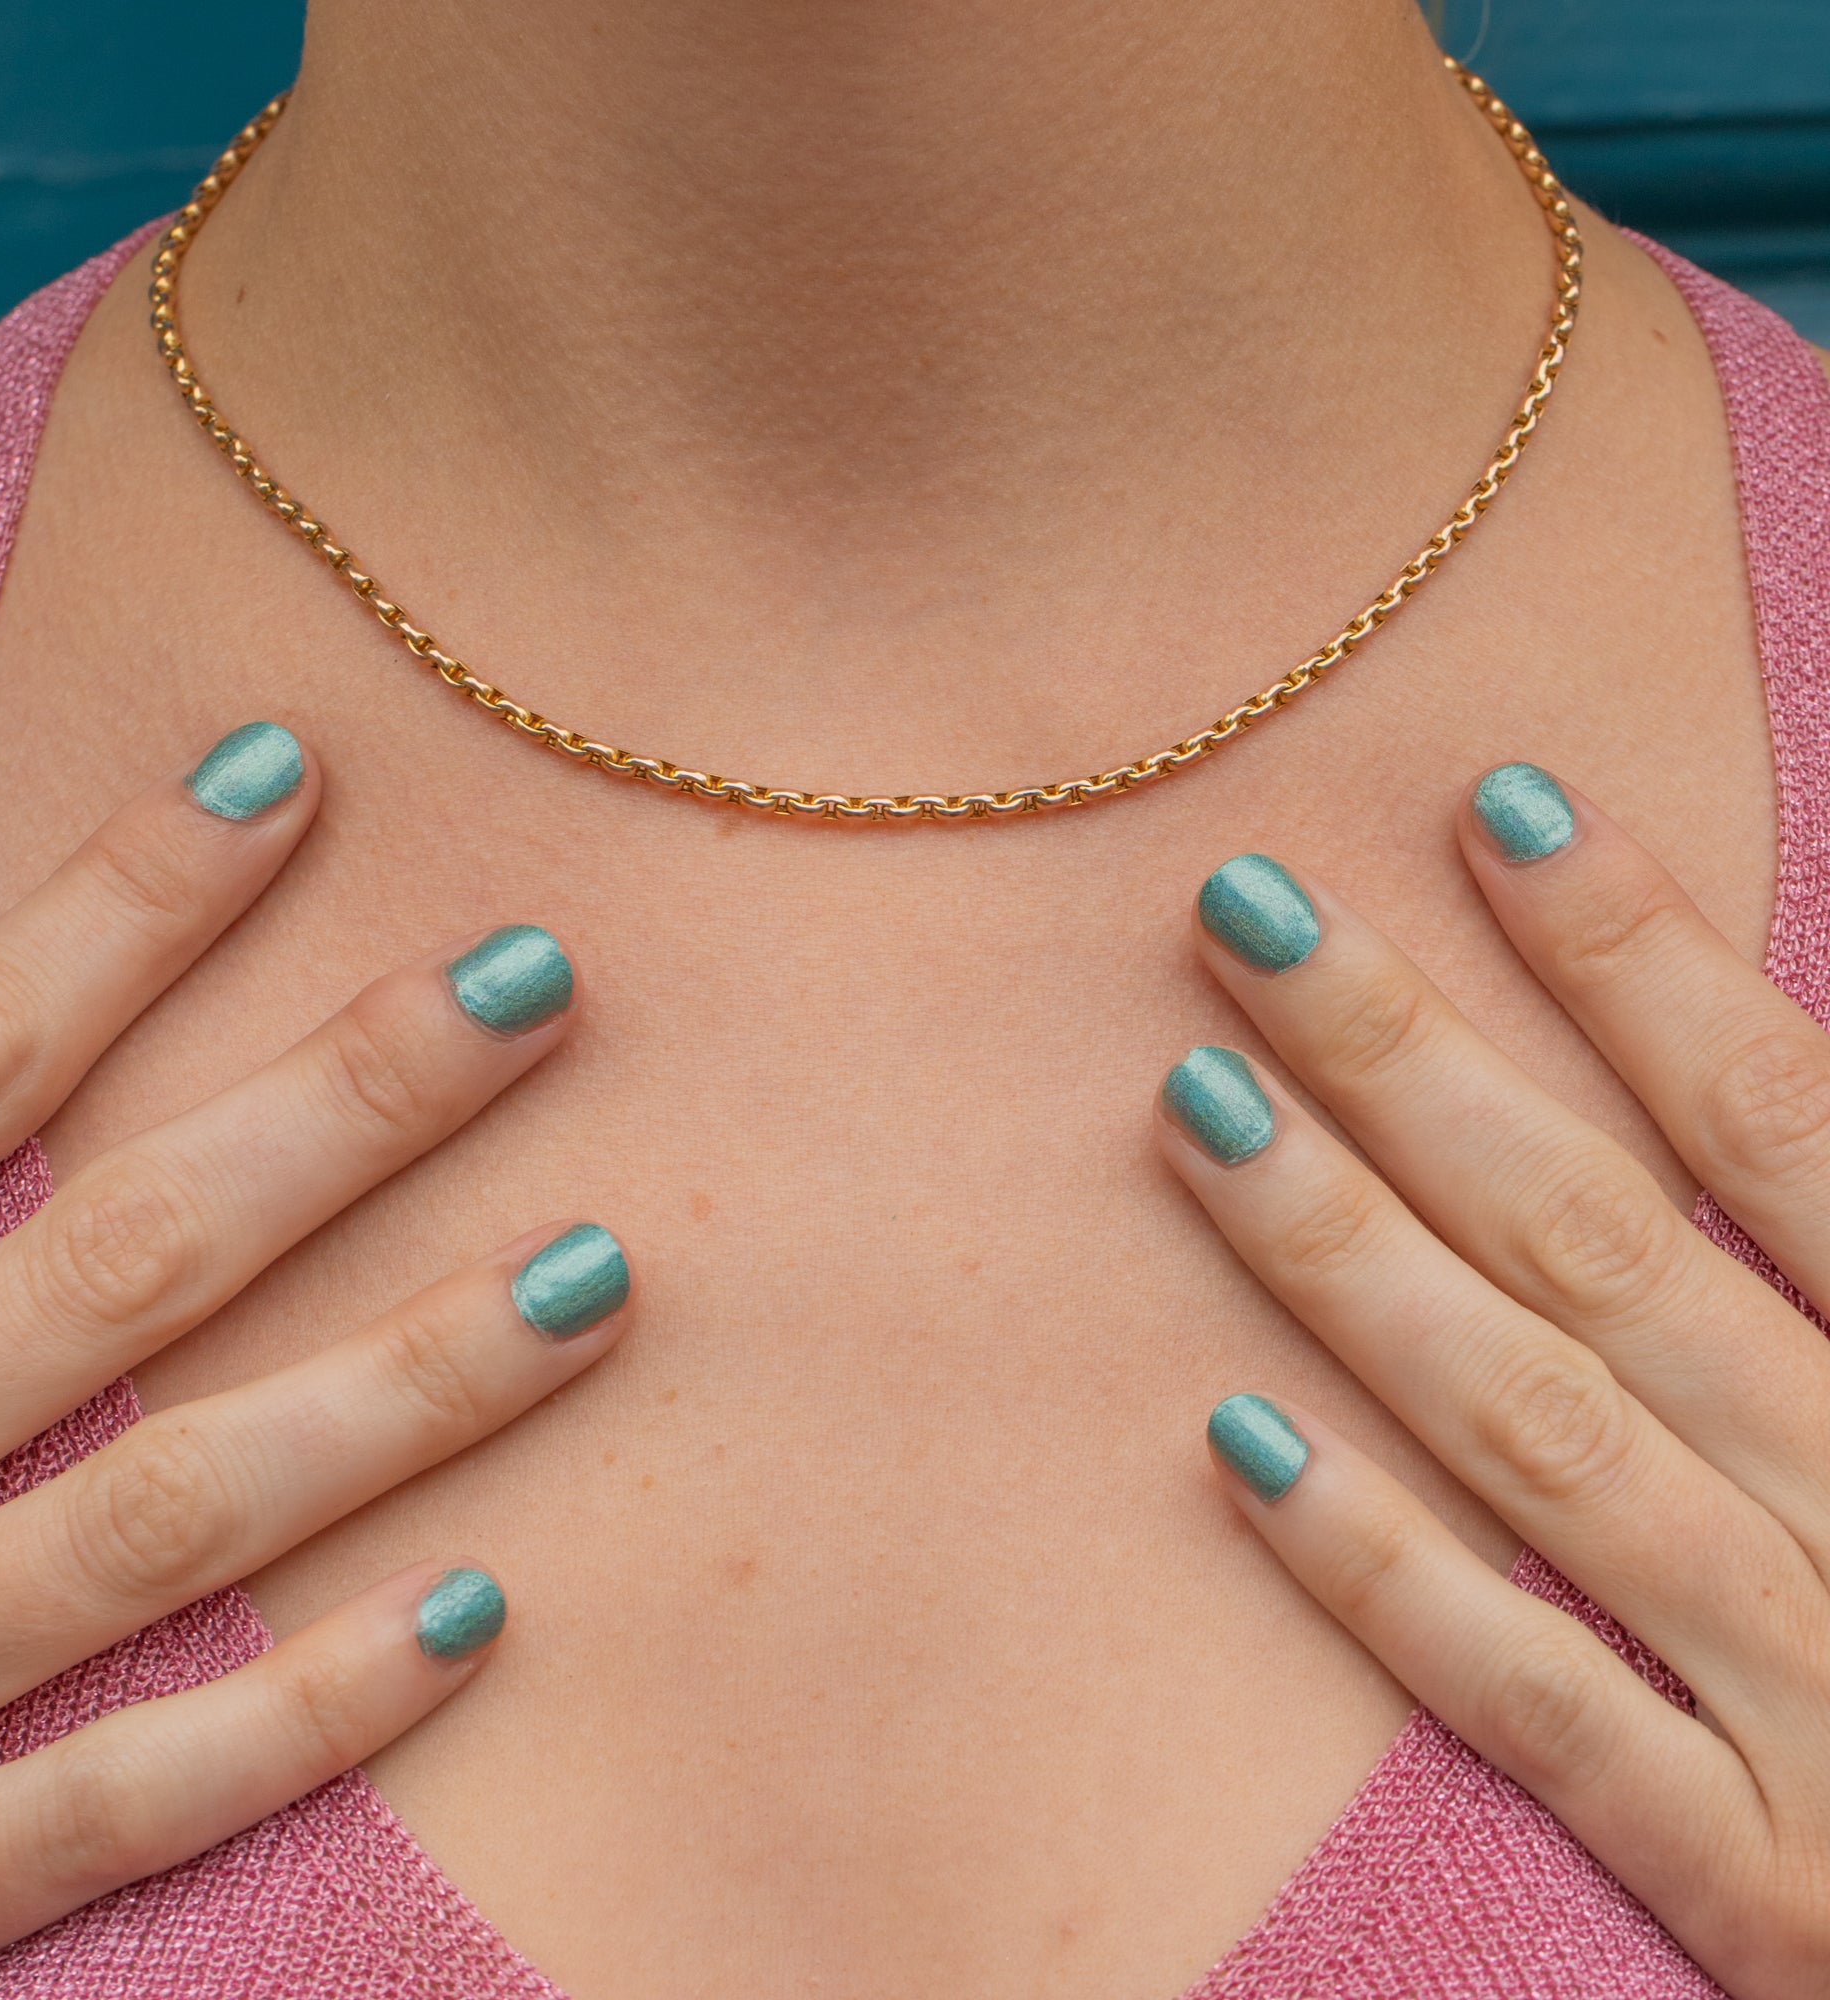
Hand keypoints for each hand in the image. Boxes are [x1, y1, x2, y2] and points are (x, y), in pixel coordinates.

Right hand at [0, 724, 632, 1997]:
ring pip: (165, 1517)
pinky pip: (115, 1805)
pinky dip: (294, 1715)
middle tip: (535, 974)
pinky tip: (479, 1609)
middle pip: (115, 1258)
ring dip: (394, 1391)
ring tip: (599, 1274)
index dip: (117, 909)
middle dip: (337, 1110)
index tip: (289, 769)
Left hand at [1156, 766, 1829, 1999]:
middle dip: (1417, 1064)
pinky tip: (1233, 1445)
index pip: (1779, 1123)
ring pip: (1545, 1438)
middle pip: (1609, 1247)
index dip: (1641, 956)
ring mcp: (1827, 1713)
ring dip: (1356, 1263)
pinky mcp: (1767, 1893)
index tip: (1493, 801)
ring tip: (1194, 1102)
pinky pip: (1545, 1714)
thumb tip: (1740, 1057)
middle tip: (1244, 910)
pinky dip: (1394, 1579)